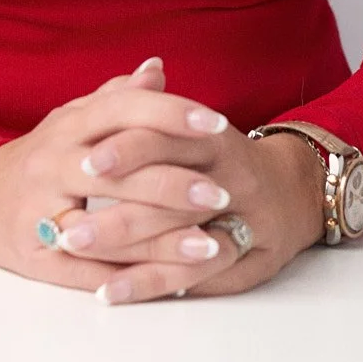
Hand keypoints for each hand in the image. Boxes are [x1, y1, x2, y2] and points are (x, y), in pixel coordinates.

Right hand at [0, 57, 245, 292]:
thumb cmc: (44, 155)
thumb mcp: (73, 119)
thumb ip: (117, 96)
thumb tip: (158, 68)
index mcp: (67, 125)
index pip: (122, 109)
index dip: (171, 113)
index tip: (217, 123)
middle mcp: (51, 163)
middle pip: (119, 171)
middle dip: (175, 184)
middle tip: (222, 194)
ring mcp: (39, 212)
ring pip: (107, 228)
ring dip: (162, 240)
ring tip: (211, 246)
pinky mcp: (34, 258)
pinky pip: (88, 271)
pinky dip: (131, 278)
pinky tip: (171, 281)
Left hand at [47, 97, 329, 305]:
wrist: (297, 191)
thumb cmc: (229, 160)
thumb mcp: (201, 127)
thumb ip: (169, 107)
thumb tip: (146, 69)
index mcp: (214, 138)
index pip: (170, 138)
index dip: (129, 150)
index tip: (85, 162)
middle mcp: (231, 176)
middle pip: (173, 195)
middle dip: (117, 215)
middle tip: (66, 229)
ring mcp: (243, 220)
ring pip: (183, 239)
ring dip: (128, 253)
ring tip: (81, 260)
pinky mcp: (245, 260)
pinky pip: (196, 278)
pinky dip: (151, 284)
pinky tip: (111, 292)